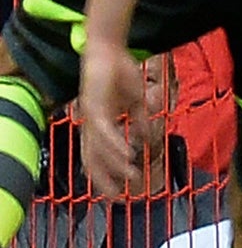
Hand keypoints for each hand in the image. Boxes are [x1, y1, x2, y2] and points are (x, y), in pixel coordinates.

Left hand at [78, 42, 144, 197]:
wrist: (110, 49)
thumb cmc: (121, 72)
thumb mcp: (136, 102)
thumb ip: (139, 121)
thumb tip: (145, 140)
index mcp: (99, 124)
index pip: (97, 157)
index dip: (105, 175)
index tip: (118, 192)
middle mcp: (91, 124)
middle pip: (92, 160)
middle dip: (103, 180)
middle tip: (117, 198)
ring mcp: (90, 116)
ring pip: (98, 149)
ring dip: (115, 165)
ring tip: (132, 177)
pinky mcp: (94, 106)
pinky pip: (104, 132)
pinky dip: (115, 145)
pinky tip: (128, 155)